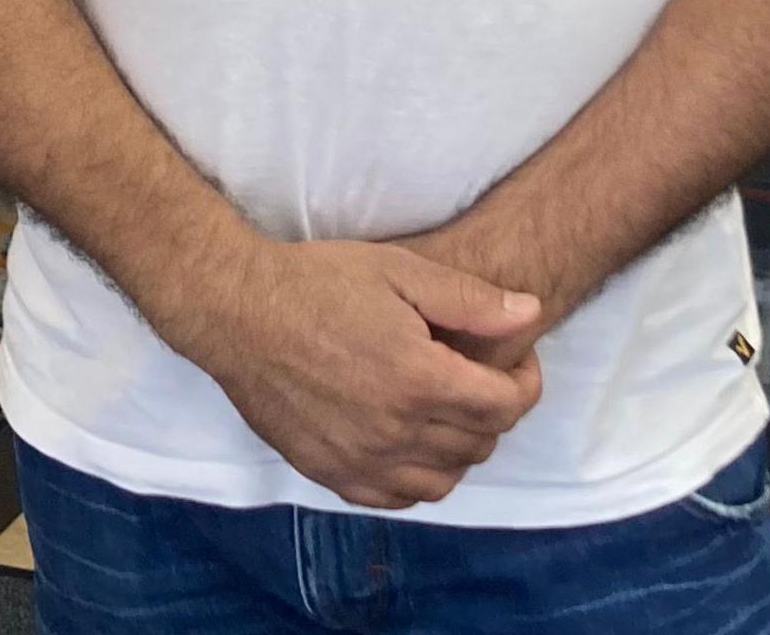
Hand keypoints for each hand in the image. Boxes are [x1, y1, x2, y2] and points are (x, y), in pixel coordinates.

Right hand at [159, 239, 546, 509]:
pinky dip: (417, 477)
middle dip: (495, 411)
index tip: (515, 363)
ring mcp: (360, 459)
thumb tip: (531, 313)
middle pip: (480, 443)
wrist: (238, 312)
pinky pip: (395, 498)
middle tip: (480, 378)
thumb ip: (471, 299)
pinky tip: (409, 443)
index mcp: (420, 379)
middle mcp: (395, 431)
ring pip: (443, 480)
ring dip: (460, 449)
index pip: (505, 407)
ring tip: (446, 412)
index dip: (525, 384)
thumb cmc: (318, 283)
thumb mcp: (401, 270)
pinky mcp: (329, 473)